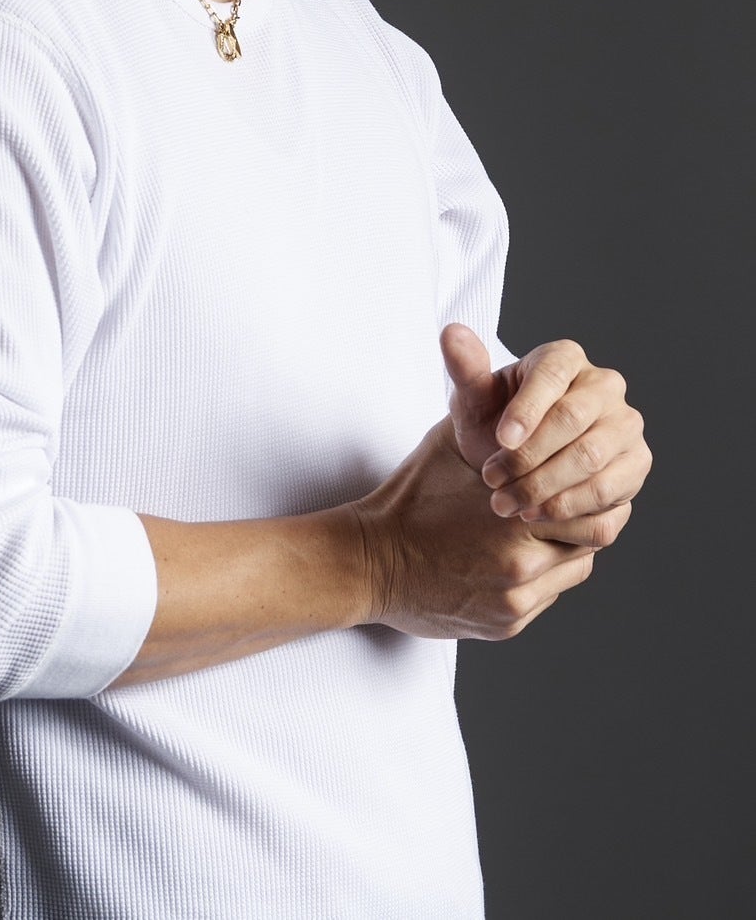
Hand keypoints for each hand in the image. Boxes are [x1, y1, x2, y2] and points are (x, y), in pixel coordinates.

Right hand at [351, 419, 595, 640]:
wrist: (368, 562)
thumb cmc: (411, 496)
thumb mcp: (448, 441)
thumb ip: (479, 396)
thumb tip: (467, 335)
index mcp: (513, 520)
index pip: (591, 510)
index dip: (589, 489)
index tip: (582, 473)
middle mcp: (520, 567)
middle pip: (590, 543)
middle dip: (584, 518)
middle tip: (574, 496)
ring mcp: (514, 601)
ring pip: (573, 571)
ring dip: (565, 548)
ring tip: (545, 523)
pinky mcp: (506, 625)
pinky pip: (546, 596)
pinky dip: (543, 575)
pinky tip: (518, 551)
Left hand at [441, 323, 650, 545]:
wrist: (521, 467)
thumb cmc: (498, 426)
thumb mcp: (475, 401)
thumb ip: (465, 368)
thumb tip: (452, 333)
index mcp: (565, 358)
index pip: (551, 375)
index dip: (526, 410)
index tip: (501, 440)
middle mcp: (604, 385)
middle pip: (571, 419)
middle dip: (527, 457)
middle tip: (492, 481)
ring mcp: (625, 424)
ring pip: (590, 458)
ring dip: (543, 486)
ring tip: (507, 503)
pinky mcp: (635, 463)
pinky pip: (608, 489)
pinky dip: (567, 507)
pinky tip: (535, 514)